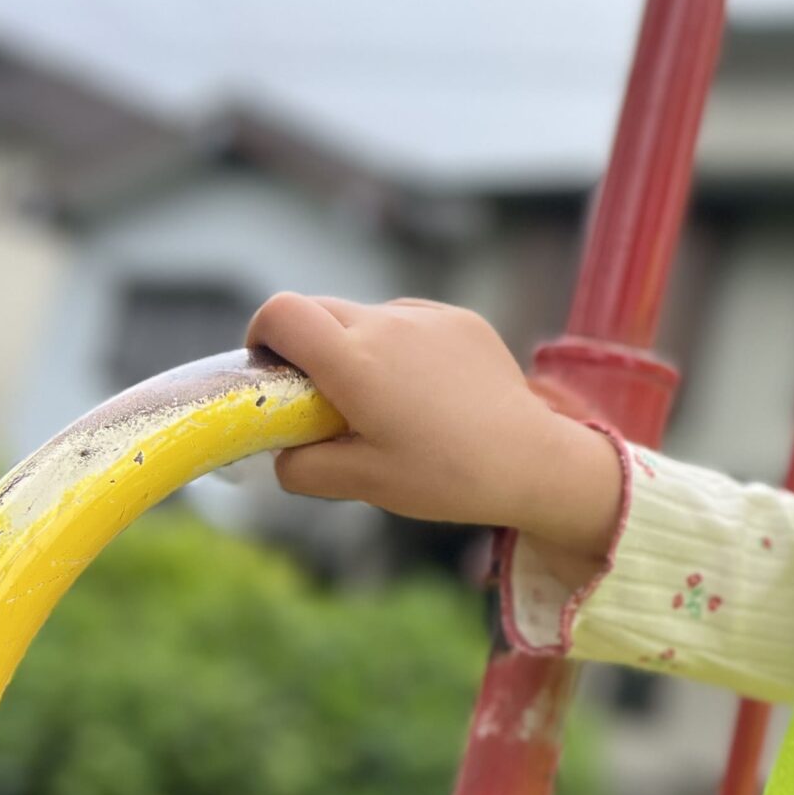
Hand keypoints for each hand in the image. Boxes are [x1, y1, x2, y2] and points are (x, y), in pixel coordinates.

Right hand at [243, 293, 622, 560]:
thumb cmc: (445, 477)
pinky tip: (423, 392)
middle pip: (318, 310)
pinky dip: (398, 346)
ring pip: (365, 315)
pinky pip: (409, 321)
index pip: (280, 313)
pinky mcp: (462, 320)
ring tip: (380, 401)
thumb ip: (301, 465)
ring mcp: (429, 317)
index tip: (270, 373)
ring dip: (355, 346)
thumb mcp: (361, 484)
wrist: (532, 460)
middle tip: (318, 398)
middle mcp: (388, 325)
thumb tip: (281, 451)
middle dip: (304, 346)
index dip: (261, 336)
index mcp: (354, 361)